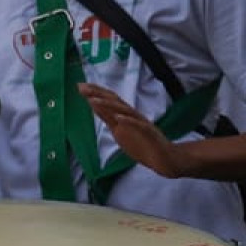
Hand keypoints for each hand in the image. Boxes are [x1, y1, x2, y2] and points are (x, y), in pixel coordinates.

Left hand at [80, 82, 194, 178]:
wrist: (165, 159)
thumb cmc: (143, 145)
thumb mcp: (119, 132)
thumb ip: (108, 119)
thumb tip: (94, 106)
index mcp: (124, 116)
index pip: (109, 101)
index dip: (95, 93)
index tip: (80, 86)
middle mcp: (132, 116)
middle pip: (114, 102)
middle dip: (98, 93)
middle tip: (82, 87)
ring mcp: (141, 123)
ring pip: (124, 110)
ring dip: (108, 105)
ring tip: (93, 100)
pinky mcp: (149, 133)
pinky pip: (138, 125)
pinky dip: (128, 121)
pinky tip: (118, 118)